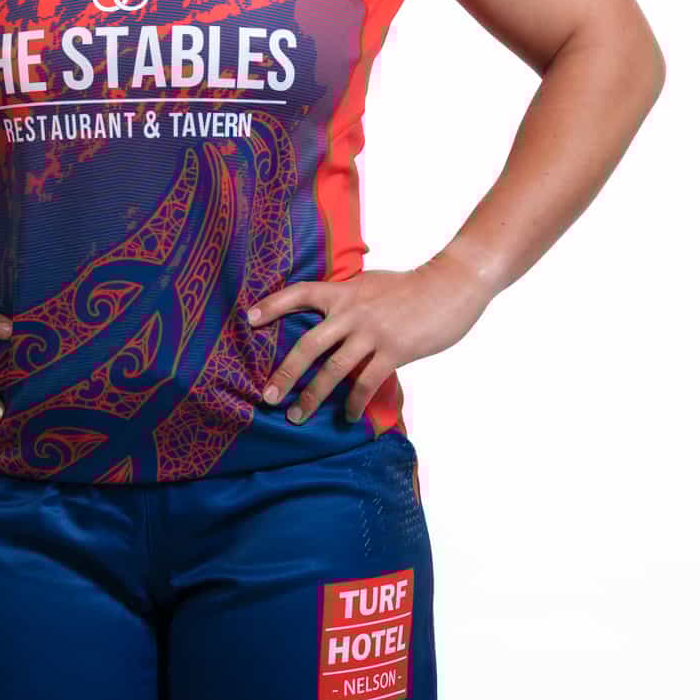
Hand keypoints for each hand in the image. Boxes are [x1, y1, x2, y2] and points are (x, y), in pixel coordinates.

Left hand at [247, 256, 493, 423]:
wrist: (450, 285)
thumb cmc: (410, 286)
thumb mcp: (371, 284)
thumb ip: (348, 299)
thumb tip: (329, 316)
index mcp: (344, 291)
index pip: (300, 293)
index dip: (273, 305)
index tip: (249, 319)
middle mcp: (352, 311)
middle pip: (308, 344)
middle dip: (285, 373)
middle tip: (267, 397)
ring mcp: (372, 332)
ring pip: (333, 370)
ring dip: (312, 396)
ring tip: (296, 416)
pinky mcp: (394, 350)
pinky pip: (366, 382)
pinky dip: (354, 402)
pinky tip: (347, 416)